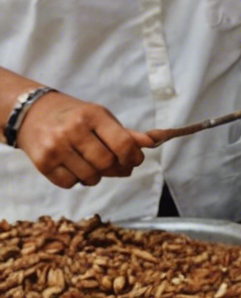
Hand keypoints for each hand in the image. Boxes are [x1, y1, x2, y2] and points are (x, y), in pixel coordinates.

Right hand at [14, 92, 148, 188]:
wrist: (31, 113)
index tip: (133, 160)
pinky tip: (75, 168)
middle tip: (115, 166)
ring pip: (90, 177)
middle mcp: (73, 130)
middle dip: (116, 169)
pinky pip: (70, 184)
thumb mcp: (101, 117)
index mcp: (93, 116)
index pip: (123, 144)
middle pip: (107, 164)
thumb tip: (153, 143)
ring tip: (92, 166)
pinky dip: (77, 181)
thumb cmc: (74, 116)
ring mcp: (56, 147)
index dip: (133, 158)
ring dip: (97, 177)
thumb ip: (126, 133)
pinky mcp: (42, 162)